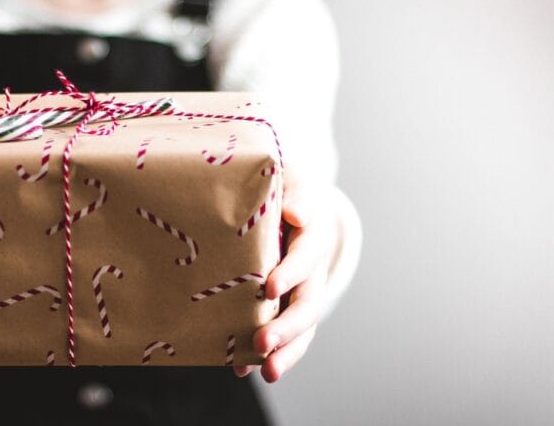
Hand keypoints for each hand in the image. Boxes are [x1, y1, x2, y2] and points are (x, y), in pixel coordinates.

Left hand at [234, 171, 337, 382]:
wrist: (290, 205)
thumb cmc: (283, 190)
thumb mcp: (291, 181)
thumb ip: (295, 195)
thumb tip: (296, 214)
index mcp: (313, 236)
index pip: (306, 256)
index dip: (291, 272)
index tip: (269, 288)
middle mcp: (312, 270)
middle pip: (307, 303)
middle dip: (287, 326)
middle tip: (262, 342)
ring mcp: (301, 293)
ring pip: (301, 328)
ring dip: (286, 352)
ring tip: (267, 372)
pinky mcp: (285, 307)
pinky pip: (283, 336)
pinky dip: (266, 354)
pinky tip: (242, 369)